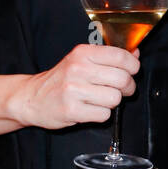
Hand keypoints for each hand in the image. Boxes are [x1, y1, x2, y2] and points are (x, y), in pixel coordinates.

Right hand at [12, 44, 139, 129]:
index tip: (132, 71)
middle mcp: (78, 69)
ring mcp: (74, 90)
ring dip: (112, 102)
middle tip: (121, 90)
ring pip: (115, 99)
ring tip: (100, 99)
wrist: (32, 97)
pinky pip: (104, 115)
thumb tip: (135, 53)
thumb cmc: (61, 79)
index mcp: (82, 53)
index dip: (133, 66)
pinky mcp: (72, 110)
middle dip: (127, 87)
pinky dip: (101, 114)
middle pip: (122, 79)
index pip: (121, 57)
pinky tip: (90, 109)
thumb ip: (109, 56)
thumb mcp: (81, 60)